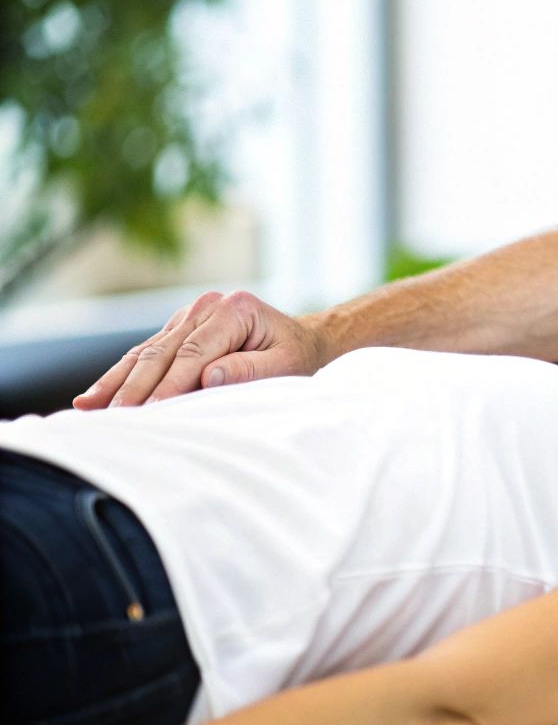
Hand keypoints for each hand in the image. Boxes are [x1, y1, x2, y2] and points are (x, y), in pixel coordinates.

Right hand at [74, 290, 331, 408]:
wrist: (300, 339)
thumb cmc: (296, 356)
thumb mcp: (286, 365)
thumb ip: (249, 369)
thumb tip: (209, 377)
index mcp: (234, 309)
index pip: (193, 353)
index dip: (171, 384)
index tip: (151, 412)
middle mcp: (206, 306)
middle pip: (162, 351)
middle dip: (135, 386)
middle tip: (112, 418)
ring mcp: (188, 315)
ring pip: (145, 352)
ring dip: (116, 382)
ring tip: (88, 407)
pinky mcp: (177, 329)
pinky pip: (145, 354)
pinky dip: (121, 376)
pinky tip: (95, 397)